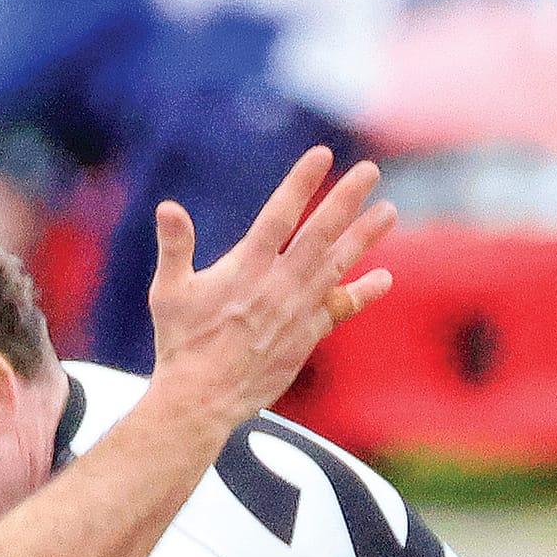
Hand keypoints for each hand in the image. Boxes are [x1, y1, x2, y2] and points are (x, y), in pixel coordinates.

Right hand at [147, 146, 394, 427]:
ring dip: (364, 237)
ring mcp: (295, 312)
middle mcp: (276, 287)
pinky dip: (363, 293)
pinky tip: (385, 278)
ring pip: (336, 267)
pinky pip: (340, 310)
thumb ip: (174, 247)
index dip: (301, 184)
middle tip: (370, 171)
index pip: (278, 216)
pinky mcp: (305, 338)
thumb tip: (167, 208)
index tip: (322, 154)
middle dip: (346, 201)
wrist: (200, 402)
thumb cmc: (180, 345)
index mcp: (244, 270)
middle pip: (319, 235)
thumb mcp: (168, 292)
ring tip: (389, 211)